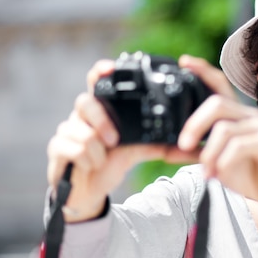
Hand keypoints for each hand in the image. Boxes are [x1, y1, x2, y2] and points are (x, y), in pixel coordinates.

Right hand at [46, 60, 177, 221]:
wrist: (92, 189)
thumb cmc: (115, 162)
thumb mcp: (144, 151)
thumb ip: (169, 146)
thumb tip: (199, 146)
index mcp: (104, 109)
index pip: (98, 81)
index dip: (101, 71)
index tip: (110, 68)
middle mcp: (83, 115)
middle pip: (85, 101)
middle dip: (101, 120)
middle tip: (114, 140)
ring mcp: (67, 129)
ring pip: (79, 129)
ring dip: (96, 148)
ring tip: (104, 156)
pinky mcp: (58, 148)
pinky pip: (70, 147)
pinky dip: (85, 159)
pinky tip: (92, 165)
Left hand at [177, 56, 257, 228]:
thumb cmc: (248, 174)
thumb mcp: (215, 161)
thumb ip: (194, 152)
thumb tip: (164, 149)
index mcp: (235, 115)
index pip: (220, 84)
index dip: (203, 71)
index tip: (184, 61)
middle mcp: (248, 116)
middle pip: (216, 103)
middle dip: (195, 124)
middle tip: (182, 145)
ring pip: (223, 129)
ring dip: (208, 153)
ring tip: (206, 171)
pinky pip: (237, 146)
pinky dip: (222, 162)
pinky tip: (218, 174)